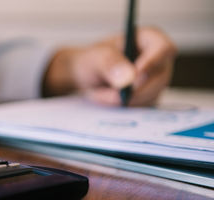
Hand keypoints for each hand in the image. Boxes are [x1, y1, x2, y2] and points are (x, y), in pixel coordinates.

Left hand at [43, 27, 176, 105]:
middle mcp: (158, 60)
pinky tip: (107, 97)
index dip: (153, 63)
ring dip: (125, 99)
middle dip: (135, 90)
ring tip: (101, 92)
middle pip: (160, 77)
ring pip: (152, 95)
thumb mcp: (96, 58)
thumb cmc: (93, 60)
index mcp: (149, 39)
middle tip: (115, 94)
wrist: (87, 77)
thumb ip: (110, 63)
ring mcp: (156, 80)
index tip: (136, 76)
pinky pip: (142, 106)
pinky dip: (123, 106)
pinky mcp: (149, 97)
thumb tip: (129, 77)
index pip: (164, 49)